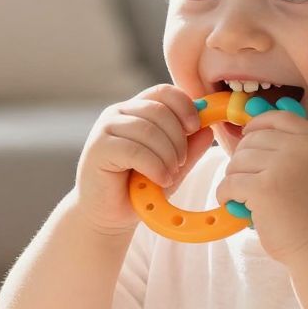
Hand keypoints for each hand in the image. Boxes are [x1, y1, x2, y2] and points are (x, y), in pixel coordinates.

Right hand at [72, 84, 214, 236]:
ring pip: (148, 130)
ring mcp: (106, 128)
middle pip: (159, 109)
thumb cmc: (139, 189)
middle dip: (178, 138)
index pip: (164, 92)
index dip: (184, 106)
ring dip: (167, 155)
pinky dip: (154, 166)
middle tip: (181, 163)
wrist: (109, 216)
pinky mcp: (98, 148)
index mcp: (136, 110)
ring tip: (169, 175)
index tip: (195, 128)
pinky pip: (135, 149)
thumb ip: (189, 148)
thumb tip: (209, 129)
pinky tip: (160, 180)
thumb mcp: (172, 167)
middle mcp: (118, 113)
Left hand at [215, 109, 307, 265]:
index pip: (278, 117)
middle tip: (244, 180)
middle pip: (253, 139)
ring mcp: (282, 167)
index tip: (248, 137)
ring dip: (234, 178)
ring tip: (242, 196)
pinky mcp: (264, 188)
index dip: (257, 125)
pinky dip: (225, 194)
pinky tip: (233, 204)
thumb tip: (256, 134)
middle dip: (242, 159)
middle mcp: (301, 148)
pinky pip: (230, 183)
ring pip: (237, 160)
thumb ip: (298, 151)